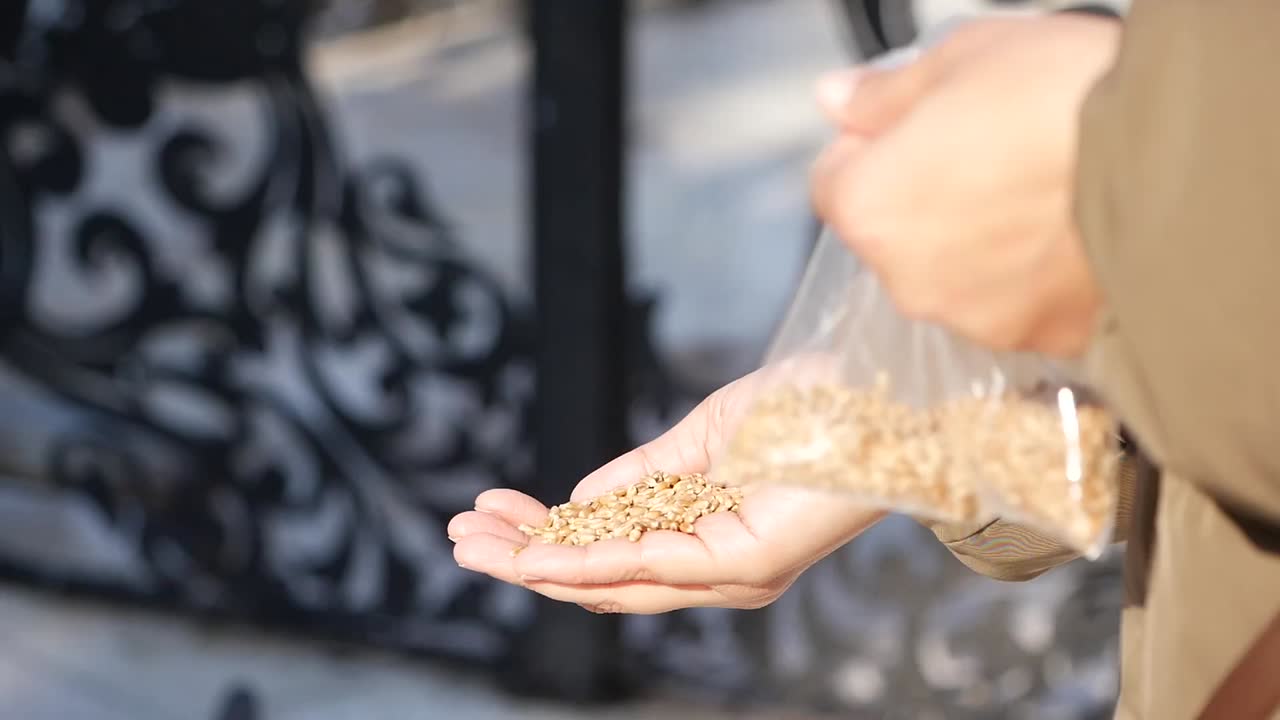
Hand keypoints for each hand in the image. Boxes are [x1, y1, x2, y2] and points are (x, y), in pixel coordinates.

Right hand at [448, 371, 882, 613]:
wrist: (885, 392)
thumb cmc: (810, 409)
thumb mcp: (703, 437)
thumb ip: (642, 474)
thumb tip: (577, 503)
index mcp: (705, 534)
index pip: (608, 548)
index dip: (542, 534)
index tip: (488, 508)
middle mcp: (715, 568)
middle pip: (600, 577)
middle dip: (524, 558)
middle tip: (460, 535)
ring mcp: (731, 574)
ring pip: (615, 582)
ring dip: (538, 565)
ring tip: (475, 543)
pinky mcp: (745, 564)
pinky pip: (652, 567)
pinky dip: (590, 562)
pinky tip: (539, 552)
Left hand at [810, 15, 1120, 356]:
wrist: (1174, 166)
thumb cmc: (1065, 102)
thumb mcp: (963, 61)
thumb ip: (885, 95)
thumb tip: (838, 100)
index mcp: (869, 208)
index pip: (834, 183)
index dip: (873, 150)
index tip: (917, 130)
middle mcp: (907, 280)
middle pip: (895, 236)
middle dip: (928, 201)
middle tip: (993, 154)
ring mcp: (973, 319)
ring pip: (955, 276)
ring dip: (980, 245)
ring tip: (1044, 194)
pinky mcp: (1038, 342)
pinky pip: (1017, 305)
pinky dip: (1032, 279)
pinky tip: (1071, 236)